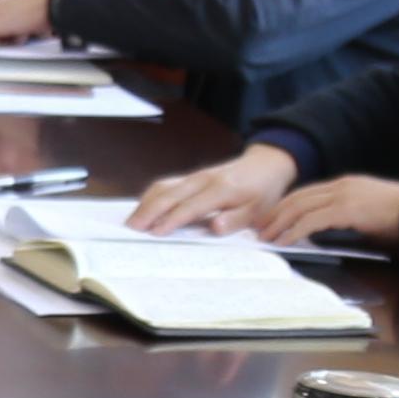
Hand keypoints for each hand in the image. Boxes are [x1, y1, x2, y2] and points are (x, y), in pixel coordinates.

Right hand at [133, 150, 294, 234]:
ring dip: (146, 203)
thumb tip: (215, 227)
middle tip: (132, 229)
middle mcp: (204, 180)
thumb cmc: (262, 191)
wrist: (266, 164)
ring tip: (132, 222)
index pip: (191, 206)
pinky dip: (151, 196)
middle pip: (170, 194)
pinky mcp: (191, 177)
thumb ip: (236, 219)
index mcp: (222, 190)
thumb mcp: (258, 211)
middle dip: (149, 211)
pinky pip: (166, 184)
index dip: (172, 220)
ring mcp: (195, 176)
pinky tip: (143, 208)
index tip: (155, 232)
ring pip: (164, 186)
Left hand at [266, 174, 398, 246]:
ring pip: (300, 207)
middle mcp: (340, 186)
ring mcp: (343, 195)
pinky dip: (294, 231)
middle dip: (275, 213)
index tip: (271, 218)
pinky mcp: (346, 209)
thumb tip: (328, 234)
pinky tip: (284, 242)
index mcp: (345, 185)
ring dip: (279, 223)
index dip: (286, 206)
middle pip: (297, 198)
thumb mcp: (368, 215)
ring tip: (266, 237)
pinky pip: (311, 221)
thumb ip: (347, 219)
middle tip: (259, 228)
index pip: (307, 193)